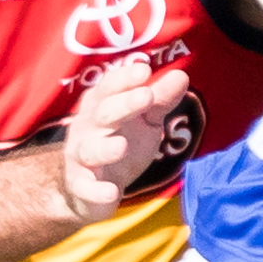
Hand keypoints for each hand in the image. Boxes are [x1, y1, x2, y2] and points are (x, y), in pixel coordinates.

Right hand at [54, 49, 201, 217]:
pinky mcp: (80, 185)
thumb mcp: (144, 120)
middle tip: (146, 96)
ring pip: (89, 150)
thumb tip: (181, 75)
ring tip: (121, 146)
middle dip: (123, 104)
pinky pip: (85, 188)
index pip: (110, 86)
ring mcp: (81, 156)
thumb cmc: (120, 142)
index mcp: (101, 105)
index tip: (145, 69)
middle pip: (103, 113)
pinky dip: (96, 190)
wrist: (91, 189)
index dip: (125, 78)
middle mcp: (87, 126)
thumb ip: (160, 100)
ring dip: (104, 148)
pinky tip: (112, 192)